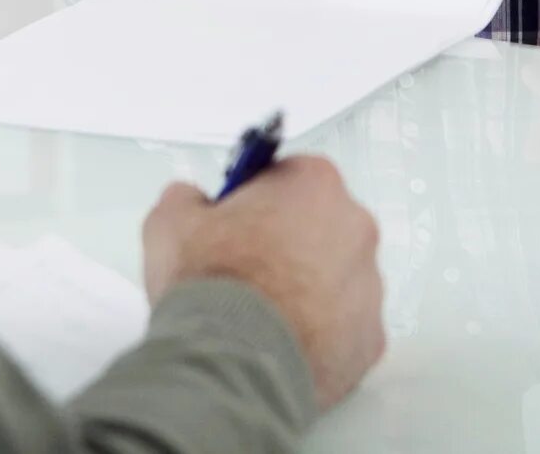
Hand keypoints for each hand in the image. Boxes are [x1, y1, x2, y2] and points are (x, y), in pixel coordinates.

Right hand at [141, 156, 385, 410]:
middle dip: (288, 246)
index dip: (257, 203)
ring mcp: (368, 285)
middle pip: (320, 227)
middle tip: (247, 273)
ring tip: (262, 316)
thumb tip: (190, 201)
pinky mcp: (369, 338)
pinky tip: (282, 344)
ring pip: (337, 280)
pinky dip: (319, 337)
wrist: (232, 360)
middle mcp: (354, 227)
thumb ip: (186, 199)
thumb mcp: (170, 223)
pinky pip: (344, 330)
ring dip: (307, 291)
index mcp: (313, 184)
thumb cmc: (211, 285)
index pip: (289, 179)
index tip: (237, 225)